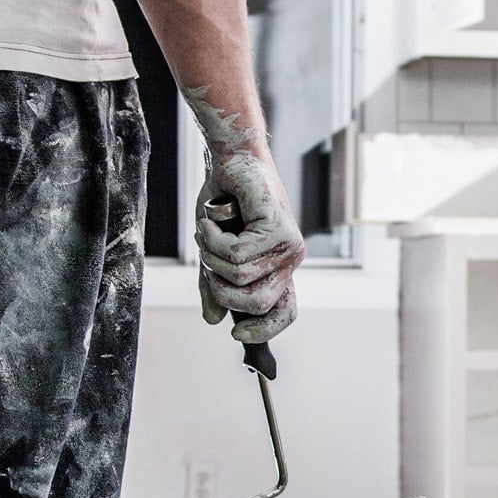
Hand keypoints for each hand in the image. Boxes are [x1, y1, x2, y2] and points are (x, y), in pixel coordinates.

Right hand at [193, 146, 303, 343]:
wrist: (231, 161)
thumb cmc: (224, 205)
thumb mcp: (215, 252)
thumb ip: (215, 285)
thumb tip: (213, 321)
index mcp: (279, 269)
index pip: (285, 313)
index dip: (264, 331)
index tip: (236, 335)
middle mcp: (289, 259)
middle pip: (257, 302)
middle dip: (221, 290)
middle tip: (207, 264)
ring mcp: (288, 244)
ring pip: (240, 276)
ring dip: (211, 257)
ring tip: (208, 232)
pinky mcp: (278, 226)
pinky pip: (236, 253)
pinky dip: (212, 239)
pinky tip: (211, 221)